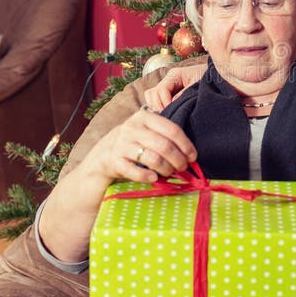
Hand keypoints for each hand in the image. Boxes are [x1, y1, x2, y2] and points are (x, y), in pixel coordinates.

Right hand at [80, 106, 196, 187]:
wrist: (102, 156)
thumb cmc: (132, 144)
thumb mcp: (146, 132)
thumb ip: (165, 136)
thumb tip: (191, 154)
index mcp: (144, 117)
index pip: (172, 129)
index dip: (186, 145)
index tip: (193, 157)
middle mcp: (132, 128)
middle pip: (164, 145)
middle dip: (178, 159)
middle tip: (183, 168)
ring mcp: (121, 144)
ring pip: (152, 158)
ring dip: (166, 169)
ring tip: (170, 173)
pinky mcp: (113, 161)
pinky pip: (134, 170)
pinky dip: (147, 176)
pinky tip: (154, 179)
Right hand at [143, 63, 206, 110]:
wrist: (220, 79)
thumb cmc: (210, 81)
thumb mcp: (198, 87)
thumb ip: (183, 95)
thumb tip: (171, 105)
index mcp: (174, 75)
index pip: (160, 90)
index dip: (165, 102)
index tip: (175, 111)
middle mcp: (168, 80)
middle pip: (152, 94)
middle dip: (159, 106)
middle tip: (170, 115)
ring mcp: (168, 87)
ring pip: (151, 97)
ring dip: (157, 107)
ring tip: (169, 115)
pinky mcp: (170, 95)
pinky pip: (157, 101)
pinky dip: (159, 108)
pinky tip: (169, 114)